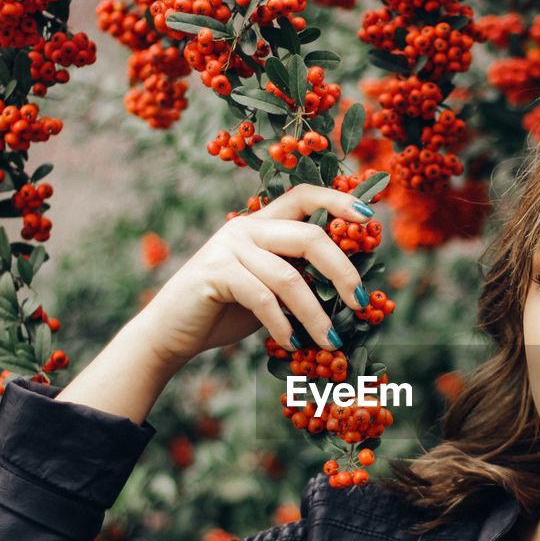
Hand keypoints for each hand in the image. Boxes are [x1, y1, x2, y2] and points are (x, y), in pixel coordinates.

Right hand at [131, 184, 372, 372]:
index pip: (303, 196)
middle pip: (309, 236)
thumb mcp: (270, 289)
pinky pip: (262, 298)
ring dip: (315, 314)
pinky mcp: (214, 272)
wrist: (171, 332)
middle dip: (342, 271)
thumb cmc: (226, 311)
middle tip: (360, 303)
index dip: (337, 201)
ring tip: (331, 342)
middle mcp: (245, 227)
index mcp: (261, 223)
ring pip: (289, 276)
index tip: (368, 216)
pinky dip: (283, 325)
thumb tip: (350, 284)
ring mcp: (228, 247)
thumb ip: (299, 275)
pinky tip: (293, 345)